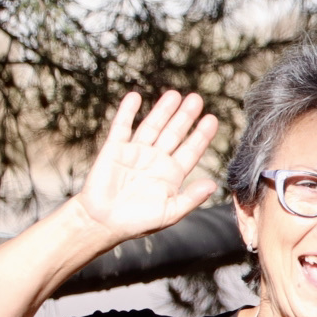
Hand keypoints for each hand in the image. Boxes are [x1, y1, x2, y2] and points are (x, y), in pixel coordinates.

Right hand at [75, 90, 221, 242]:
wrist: (102, 222)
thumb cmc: (137, 222)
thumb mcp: (170, 212)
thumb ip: (191, 198)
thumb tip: (213, 184)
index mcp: (171, 174)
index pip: (191, 150)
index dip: (201, 135)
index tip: (212, 119)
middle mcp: (156, 159)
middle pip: (174, 133)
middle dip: (185, 116)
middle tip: (197, 99)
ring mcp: (135, 152)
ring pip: (152, 126)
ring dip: (162, 110)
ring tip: (175, 94)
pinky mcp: (114, 149)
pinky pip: (122, 126)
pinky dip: (127, 111)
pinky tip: (135, 97)